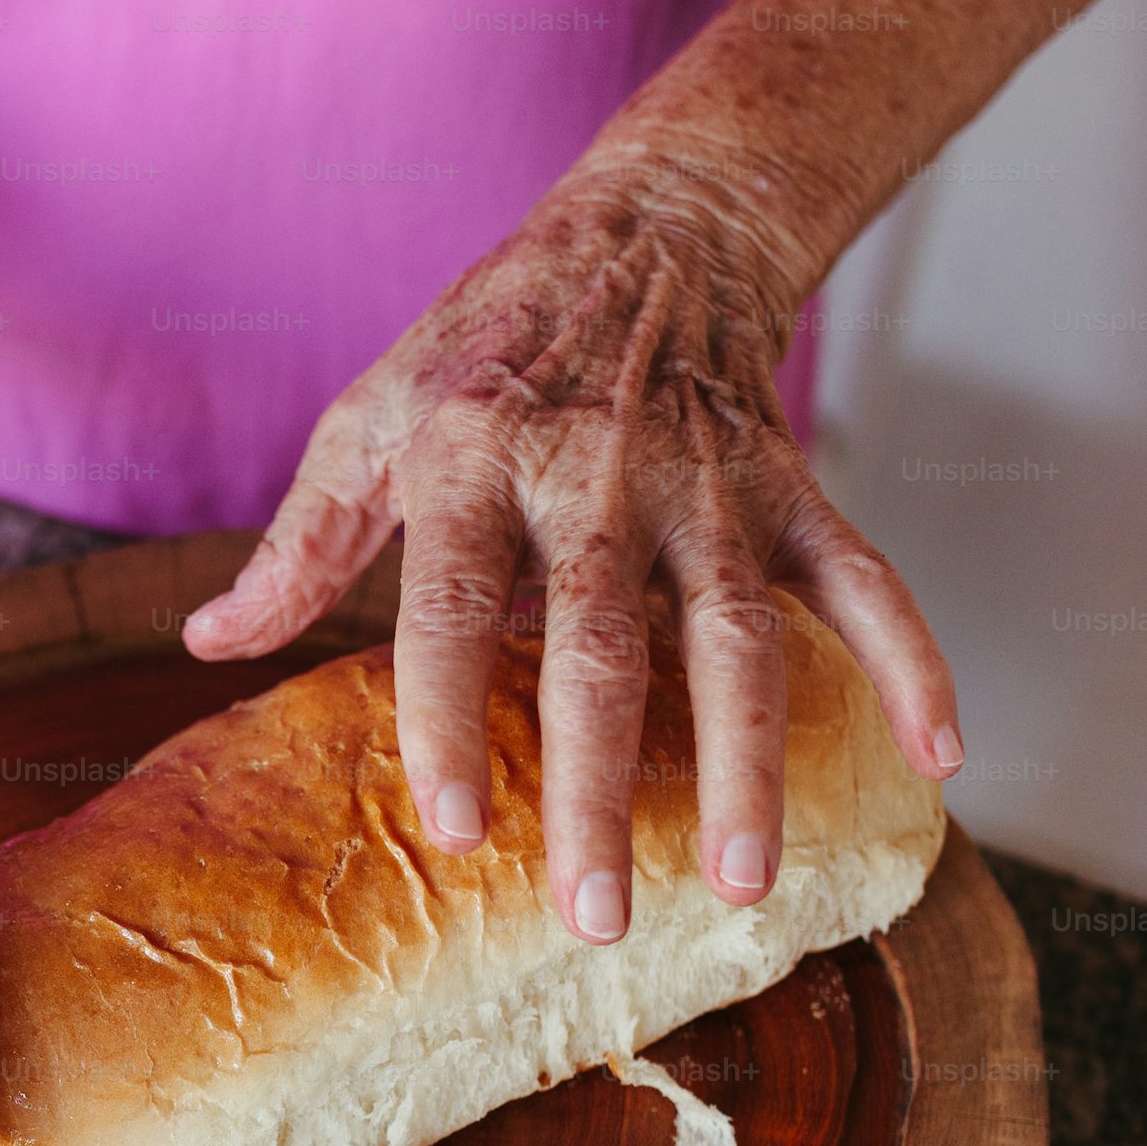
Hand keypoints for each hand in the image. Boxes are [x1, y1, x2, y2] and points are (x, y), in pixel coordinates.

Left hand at [181, 169, 963, 943]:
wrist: (643, 230)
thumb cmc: (484, 345)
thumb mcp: (369, 420)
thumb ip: (300, 544)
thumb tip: (207, 643)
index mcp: (471, 464)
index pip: (451, 613)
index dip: (450, 724)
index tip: (458, 832)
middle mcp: (593, 478)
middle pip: (600, 654)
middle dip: (603, 792)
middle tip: (598, 914)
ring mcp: (707, 486)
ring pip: (737, 639)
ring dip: (749, 765)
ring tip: (745, 882)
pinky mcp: (791, 487)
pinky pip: (863, 579)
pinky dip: (913, 660)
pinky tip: (939, 756)